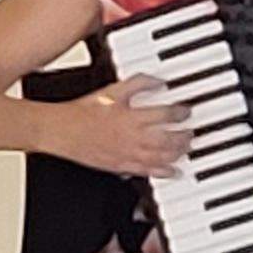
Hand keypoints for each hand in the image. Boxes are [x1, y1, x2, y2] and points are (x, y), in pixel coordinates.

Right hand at [52, 76, 190, 176]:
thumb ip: (137, 83)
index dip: (182, 112)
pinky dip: (165, 172)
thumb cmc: (81, 113)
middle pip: (171, 139)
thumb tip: (158, 80)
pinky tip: (174, 171)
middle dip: (185, 135)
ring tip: (186, 148)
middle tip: (191, 131)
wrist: (60, 131)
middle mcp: (135, 137)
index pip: (168, 115)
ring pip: (164, 157)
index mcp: (133, 117)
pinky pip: (149, 172)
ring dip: (179, 153)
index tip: (186, 111)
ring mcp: (129, 154)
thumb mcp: (110, 90)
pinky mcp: (122, 166)